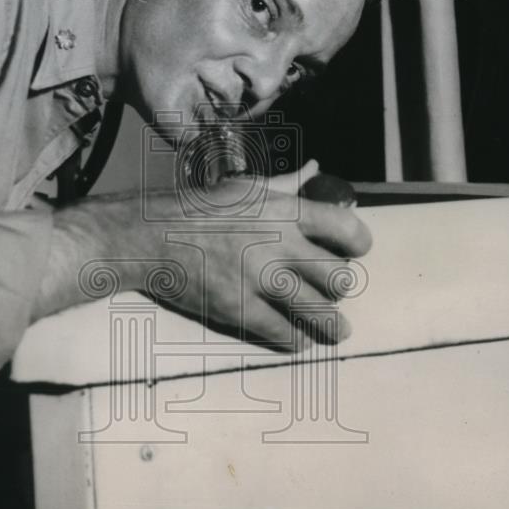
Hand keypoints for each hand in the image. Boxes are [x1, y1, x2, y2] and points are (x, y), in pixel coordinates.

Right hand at [43, 161, 372, 351]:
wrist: (150, 236)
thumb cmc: (200, 207)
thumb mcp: (247, 187)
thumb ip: (288, 184)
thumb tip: (317, 169)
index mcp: (283, 211)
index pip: (345, 227)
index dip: (358, 242)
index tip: (355, 251)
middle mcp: (278, 245)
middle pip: (338, 277)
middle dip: (341, 287)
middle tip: (335, 292)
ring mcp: (259, 280)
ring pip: (319, 312)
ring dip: (333, 324)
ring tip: (337, 330)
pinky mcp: (239, 309)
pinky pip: (284, 333)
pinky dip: (297, 339)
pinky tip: (300, 339)